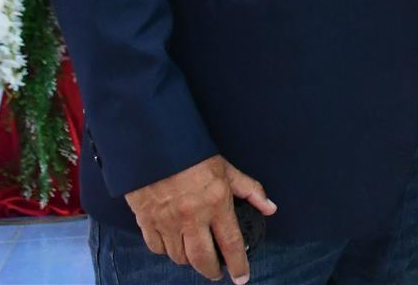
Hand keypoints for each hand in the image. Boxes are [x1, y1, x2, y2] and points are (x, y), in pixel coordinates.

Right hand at [122, 154, 274, 283]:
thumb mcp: (228, 170)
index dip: (238, 264)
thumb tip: (270, 208)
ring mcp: (167, 222)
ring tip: (197, 256)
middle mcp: (192, 218)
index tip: (242, 277)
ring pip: (179, 257)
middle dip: (212, 271)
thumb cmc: (194, 157)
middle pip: (203, 259)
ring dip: (189, 261)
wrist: (156, 146)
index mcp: (216, 204)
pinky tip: (174, 246)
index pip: (231, 244)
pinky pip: (157, 248)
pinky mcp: (146, 222)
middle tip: (217, 273)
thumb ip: (251, 191)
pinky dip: (167, 252)